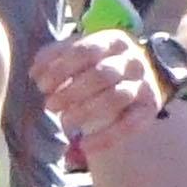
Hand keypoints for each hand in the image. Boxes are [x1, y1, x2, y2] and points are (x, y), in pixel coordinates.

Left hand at [35, 25, 163, 149]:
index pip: (84, 51)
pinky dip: (105, 138)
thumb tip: (34, 72)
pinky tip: (84, 146)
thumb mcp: (86, 50)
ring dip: (86, 111)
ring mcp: (143, 84)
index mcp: (113, 40)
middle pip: (100, 74)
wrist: (153, 71)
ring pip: (115, 98)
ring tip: (64, 121)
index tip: (41, 84)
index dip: (60, 68)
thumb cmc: (105, 61)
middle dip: (71, 91)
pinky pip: (129, 126)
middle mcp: (132, 60)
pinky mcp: (149, 109)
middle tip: (50, 105)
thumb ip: (58, 56)